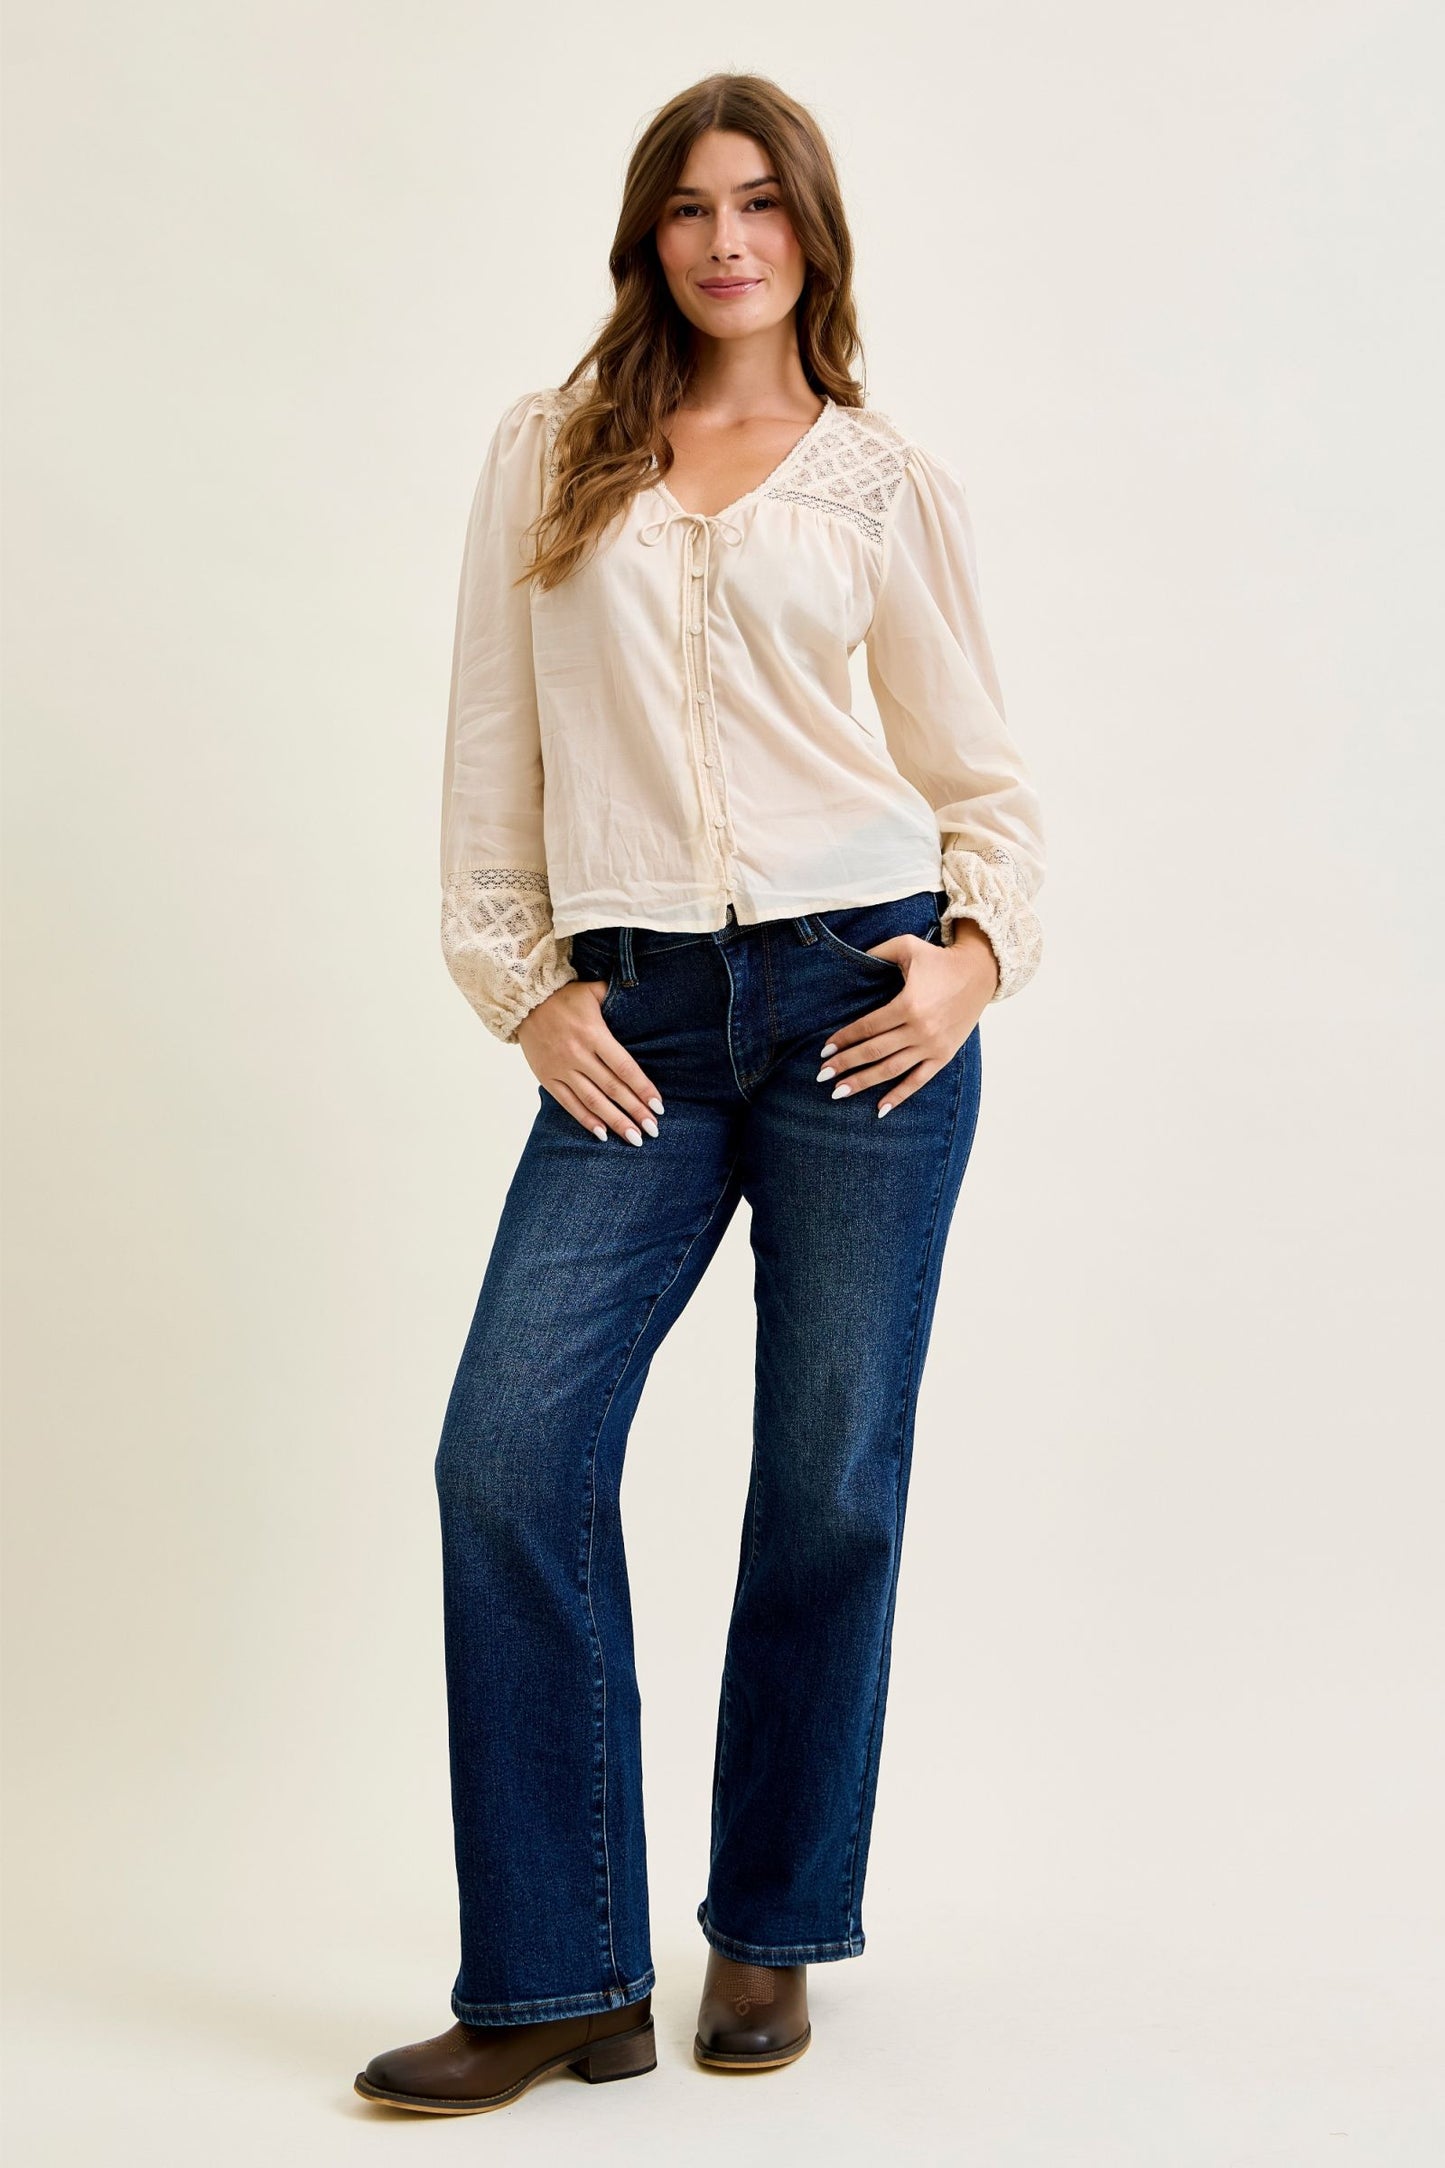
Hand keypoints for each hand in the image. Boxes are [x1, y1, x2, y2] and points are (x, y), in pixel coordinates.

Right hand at [516, 979, 665, 1144]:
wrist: (521, 1000)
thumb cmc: (563, 996)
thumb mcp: (592, 990)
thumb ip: (616, 998)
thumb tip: (641, 998)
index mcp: (593, 1034)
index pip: (624, 1067)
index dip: (642, 1088)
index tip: (658, 1106)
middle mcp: (578, 1054)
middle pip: (612, 1088)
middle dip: (635, 1110)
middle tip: (653, 1129)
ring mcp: (561, 1068)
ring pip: (592, 1100)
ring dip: (614, 1121)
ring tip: (633, 1138)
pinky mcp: (547, 1077)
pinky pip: (568, 1103)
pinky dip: (585, 1119)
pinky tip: (602, 1134)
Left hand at [815, 920, 997, 1115]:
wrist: (981, 972)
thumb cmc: (940, 959)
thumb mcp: (906, 946)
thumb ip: (877, 952)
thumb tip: (850, 959)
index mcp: (909, 1004)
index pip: (867, 1027)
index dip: (844, 1039)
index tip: (824, 1050)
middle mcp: (920, 1029)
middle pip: (874, 1051)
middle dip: (845, 1064)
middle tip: (822, 1076)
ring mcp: (933, 1045)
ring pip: (892, 1069)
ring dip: (864, 1082)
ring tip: (839, 1092)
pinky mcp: (944, 1055)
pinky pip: (919, 1080)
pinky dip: (899, 1096)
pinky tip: (879, 1109)